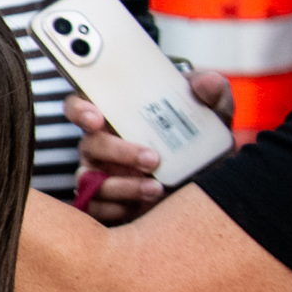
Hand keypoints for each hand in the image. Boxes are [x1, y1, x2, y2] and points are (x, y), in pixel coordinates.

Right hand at [67, 68, 233, 223]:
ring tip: (158, 189)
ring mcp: (100, 175)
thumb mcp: (211, 115)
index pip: (80, 106)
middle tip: (152, 159)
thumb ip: (211, 93)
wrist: (209, 184)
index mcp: (116, 117)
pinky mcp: (107, 203)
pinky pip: (96, 208)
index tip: (96, 118)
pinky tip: (143, 207)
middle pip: (89, 144)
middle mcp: (101, 145)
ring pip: (90, 179)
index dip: (80, 110)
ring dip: (123, 185)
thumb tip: (208, 82)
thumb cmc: (199, 142)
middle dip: (118, 152)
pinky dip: (117, 209)